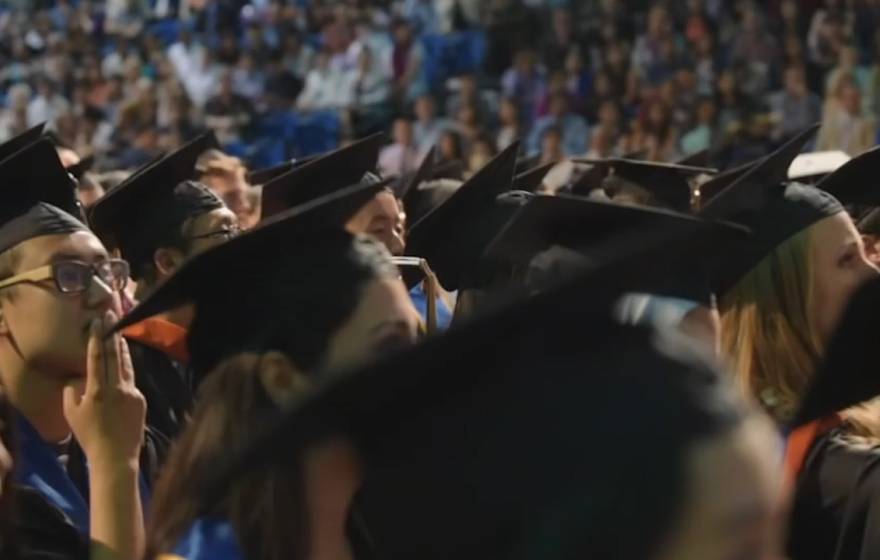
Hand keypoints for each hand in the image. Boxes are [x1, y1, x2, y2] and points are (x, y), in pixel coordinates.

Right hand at [63, 310, 145, 468]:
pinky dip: (125, 372)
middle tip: (111, 315)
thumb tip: (79, 380)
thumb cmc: (89, 436)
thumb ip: (73, 393)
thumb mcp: (72, 414)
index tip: (97, 322)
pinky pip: (131, 381)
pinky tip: (123, 364)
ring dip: (122, 348)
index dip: (97, 338)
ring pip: (126, 365)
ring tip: (119, 333)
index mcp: (97, 390)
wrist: (115, 457)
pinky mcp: (141, 398)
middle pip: (115, 355)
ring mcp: (132, 392)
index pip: (97, 357)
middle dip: (112, 333)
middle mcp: (117, 387)